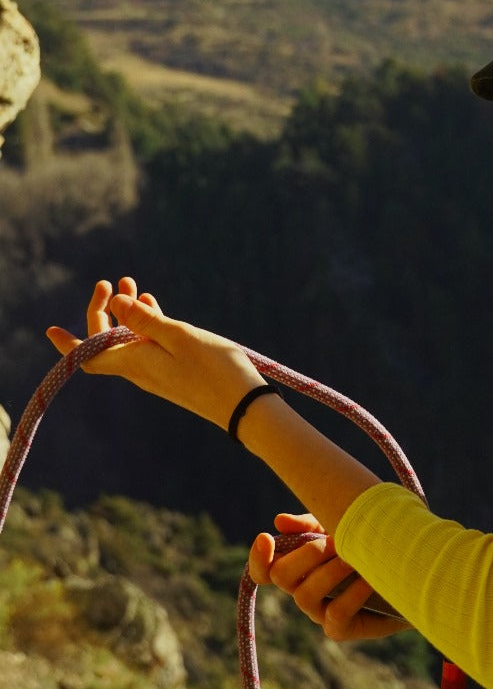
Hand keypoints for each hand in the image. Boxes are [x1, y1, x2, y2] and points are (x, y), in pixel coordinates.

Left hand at [45, 277, 264, 432]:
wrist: (245, 407)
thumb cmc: (215, 369)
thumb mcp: (179, 336)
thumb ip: (145, 320)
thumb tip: (114, 304)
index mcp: (135, 363)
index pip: (88, 355)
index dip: (68, 343)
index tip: (50, 328)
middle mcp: (140, 370)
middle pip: (107, 342)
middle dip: (104, 311)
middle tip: (112, 282)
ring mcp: (157, 373)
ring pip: (128, 341)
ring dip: (126, 313)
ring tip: (131, 284)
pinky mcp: (173, 373)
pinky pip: (148, 346)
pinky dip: (146, 324)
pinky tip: (153, 306)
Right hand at [250, 511, 409, 642]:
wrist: (408, 571)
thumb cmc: (369, 543)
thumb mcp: (341, 525)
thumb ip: (311, 524)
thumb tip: (279, 521)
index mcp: (298, 567)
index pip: (264, 570)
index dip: (258, 558)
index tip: (267, 536)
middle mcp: (303, 591)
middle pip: (282, 577)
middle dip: (306, 555)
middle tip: (332, 540)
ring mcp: (319, 612)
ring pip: (306, 595)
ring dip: (330, 571)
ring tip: (353, 555)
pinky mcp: (340, 629)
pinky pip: (336, 613)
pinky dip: (352, 593)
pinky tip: (368, 577)